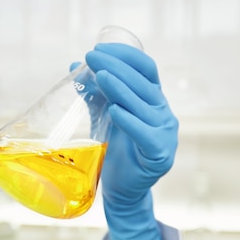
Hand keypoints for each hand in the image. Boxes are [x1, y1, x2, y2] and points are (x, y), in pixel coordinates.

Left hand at [85, 43, 177, 206]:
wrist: (123, 190)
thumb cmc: (116, 152)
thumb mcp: (104, 118)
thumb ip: (94, 95)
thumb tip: (74, 66)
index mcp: (153, 100)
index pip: (146, 69)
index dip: (125, 55)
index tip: (98, 49)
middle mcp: (163, 114)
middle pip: (143, 84)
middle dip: (117, 67)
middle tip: (92, 58)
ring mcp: (165, 134)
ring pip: (144, 106)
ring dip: (121, 89)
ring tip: (101, 77)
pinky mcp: (160, 154)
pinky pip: (145, 135)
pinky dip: (130, 122)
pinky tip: (114, 111)